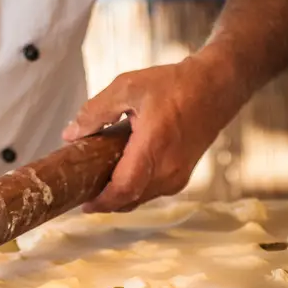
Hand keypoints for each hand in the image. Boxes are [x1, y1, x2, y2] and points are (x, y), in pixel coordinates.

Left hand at [62, 55, 239, 212]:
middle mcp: (168, 169)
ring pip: (140, 198)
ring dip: (119, 195)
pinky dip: (134, 189)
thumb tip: (71, 134)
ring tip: (99, 182)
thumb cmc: (174, 85)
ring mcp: (177, 176)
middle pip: (129, 200)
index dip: (100, 202)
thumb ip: (96, 111)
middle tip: (83, 189)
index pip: (123, 190)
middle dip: (105, 200)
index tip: (82, 203)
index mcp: (153, 147)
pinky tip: (121, 175)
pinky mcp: (182, 177)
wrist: (216, 88)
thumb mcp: (128, 87)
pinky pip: (152, 192)